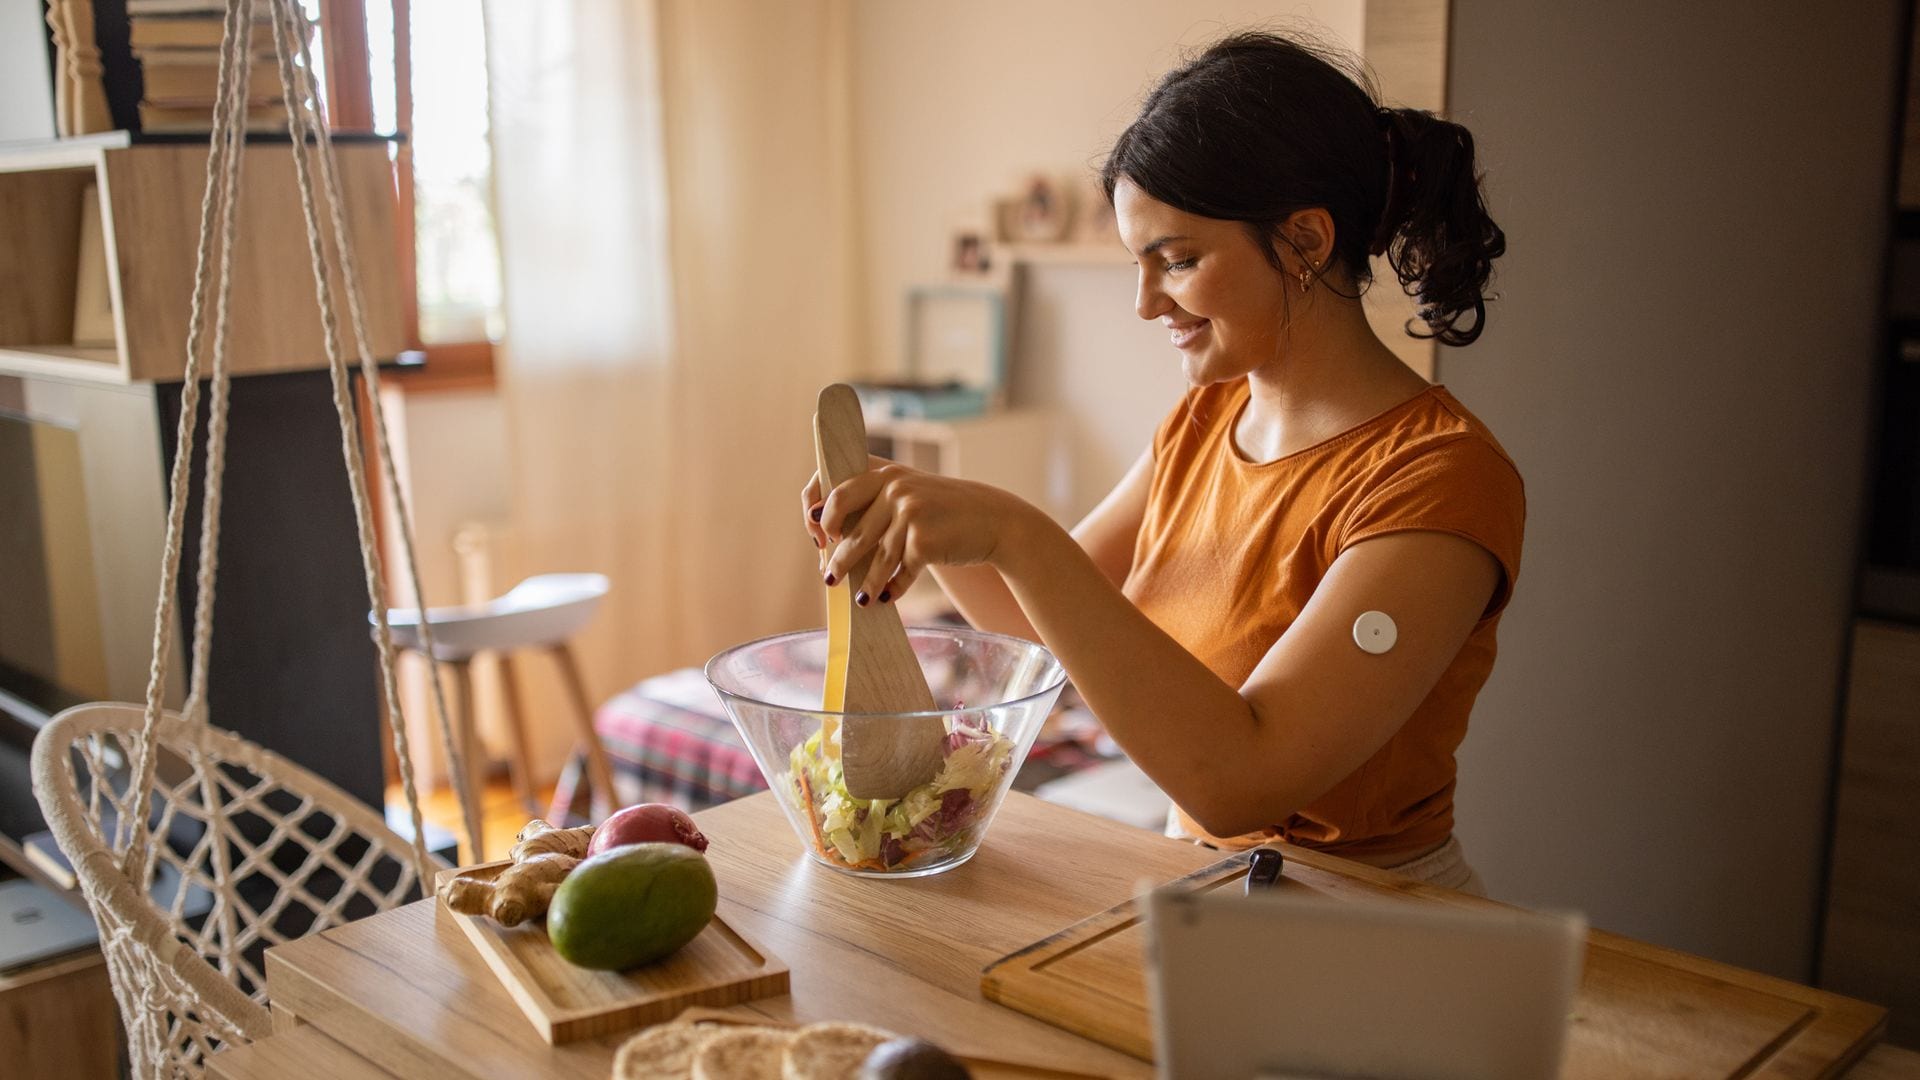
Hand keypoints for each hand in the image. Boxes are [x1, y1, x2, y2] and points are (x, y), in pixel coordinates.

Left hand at [800, 461, 1026, 604]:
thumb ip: (874, 503)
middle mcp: (894, 489)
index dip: (821, 516)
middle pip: (853, 532)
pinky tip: (889, 598)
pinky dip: (894, 588)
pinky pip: (900, 572)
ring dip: (866, 583)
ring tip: (860, 598)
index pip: (836, 492)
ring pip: (877, 559)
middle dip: (838, 560)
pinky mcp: (922, 540)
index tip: (820, 537)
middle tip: (829, 578)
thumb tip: (830, 539)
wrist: (993, 520)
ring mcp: (909, 513)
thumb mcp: (908, 492)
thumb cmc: (943, 511)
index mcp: (884, 473)